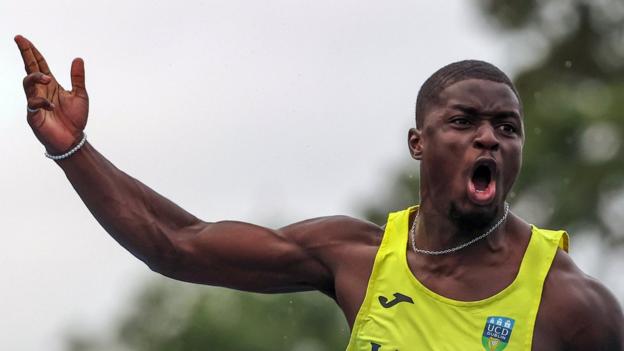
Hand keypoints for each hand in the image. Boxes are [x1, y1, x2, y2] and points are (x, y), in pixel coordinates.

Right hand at [15, 35, 88, 154]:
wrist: (73, 140)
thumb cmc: (75, 119)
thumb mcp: (80, 95)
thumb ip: (77, 78)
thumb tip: (78, 59)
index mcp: (51, 85)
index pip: (39, 64)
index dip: (32, 52)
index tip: (22, 39)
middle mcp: (41, 91)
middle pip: (30, 68)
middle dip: (25, 54)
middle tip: (20, 40)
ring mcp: (35, 102)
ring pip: (27, 83)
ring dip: (36, 78)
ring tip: (47, 78)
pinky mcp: (34, 115)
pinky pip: (33, 104)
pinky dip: (43, 102)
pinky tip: (52, 106)